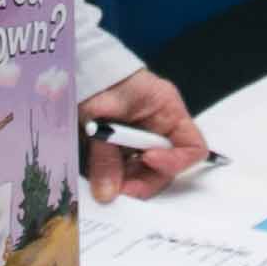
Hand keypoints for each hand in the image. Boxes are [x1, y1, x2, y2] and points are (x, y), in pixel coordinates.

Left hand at [79, 69, 209, 200]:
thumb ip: (105, 157)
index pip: (192, 147)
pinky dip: (113, 176)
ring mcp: (140, 141)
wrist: (74, 72)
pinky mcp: (121, 149)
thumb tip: (107, 193)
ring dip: (125, 181)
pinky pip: (124, 171)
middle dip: (143, 180)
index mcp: (168, 111)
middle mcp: (159, 129)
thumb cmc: (96, 80)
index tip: (147, 160)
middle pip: (165, 168)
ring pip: (143, 174)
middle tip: (118, 188)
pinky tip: (98, 173)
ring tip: (102, 179)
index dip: (174, 161)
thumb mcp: (101, 115)